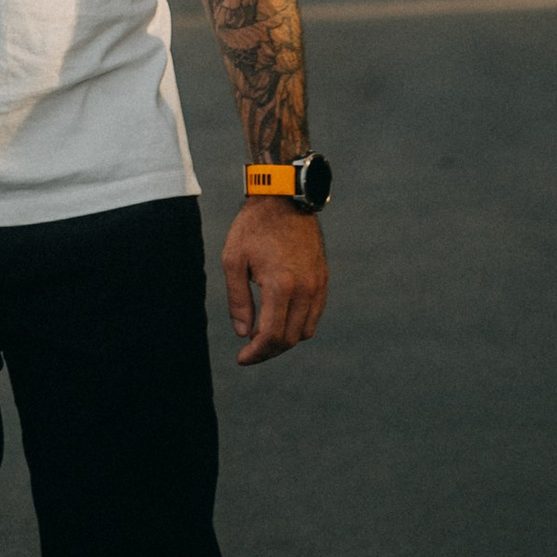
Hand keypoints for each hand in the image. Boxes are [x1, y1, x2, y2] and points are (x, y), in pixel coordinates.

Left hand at [223, 199, 326, 366]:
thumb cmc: (254, 226)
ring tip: (262, 333)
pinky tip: (279, 318)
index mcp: (281, 285)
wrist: (285, 198)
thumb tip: (243, 333)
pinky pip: (314, 315)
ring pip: (304, 331)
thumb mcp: (233, 260)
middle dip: (267, 351)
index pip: (272, 336)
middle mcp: (305, 289)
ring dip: (284, 339)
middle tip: (249, 350)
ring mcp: (317, 285)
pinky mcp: (323, 279)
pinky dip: (298, 324)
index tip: (241, 358)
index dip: (256, 353)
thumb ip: (238, 300)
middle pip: (289, 339)